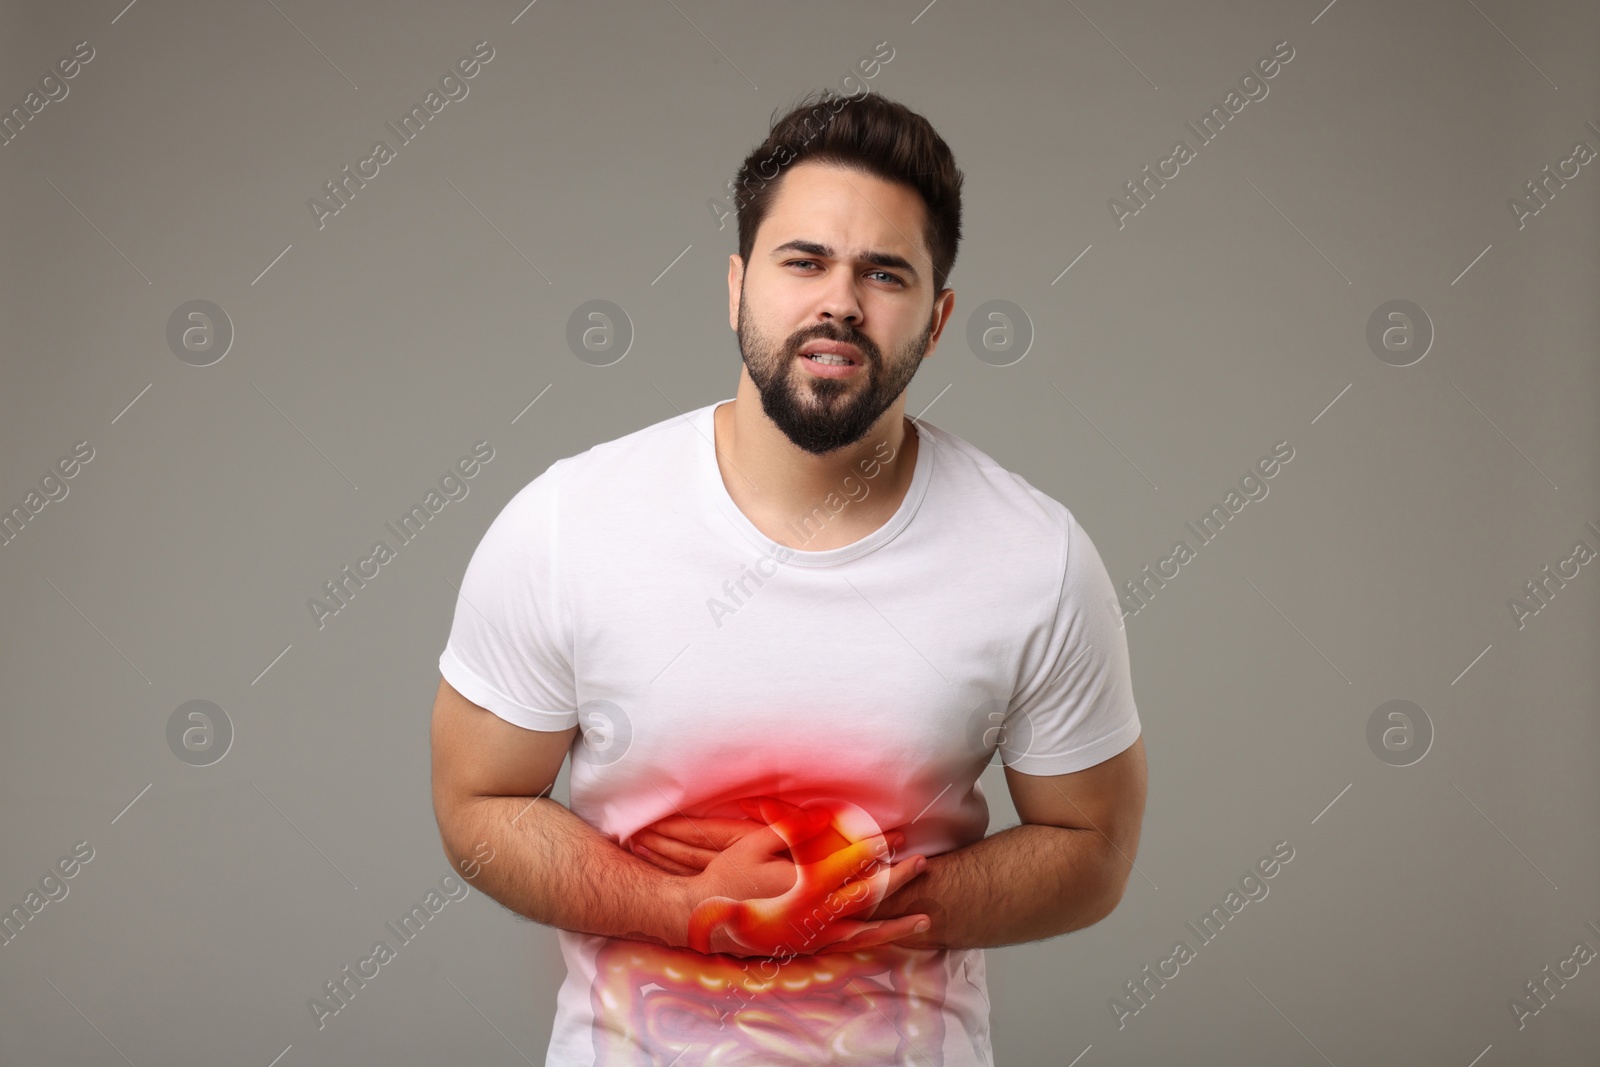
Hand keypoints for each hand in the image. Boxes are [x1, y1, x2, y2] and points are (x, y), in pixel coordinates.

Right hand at [658, 797, 930, 956]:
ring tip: (925, 919)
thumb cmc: (726, 877)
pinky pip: (845, 949)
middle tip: (922, 862)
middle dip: (898, 877)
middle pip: (867, 893)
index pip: (851, 860)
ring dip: (896, 923)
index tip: (899, 834)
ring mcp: (810, 934)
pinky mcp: (805, 948)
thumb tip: (826, 820)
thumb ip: (792, 832)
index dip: (878, 845)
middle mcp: (812, 911)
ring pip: (864, 930)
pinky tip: (889, 942)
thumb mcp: (754, 843)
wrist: (701, 919)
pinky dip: (871, 945)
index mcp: (802, 880)